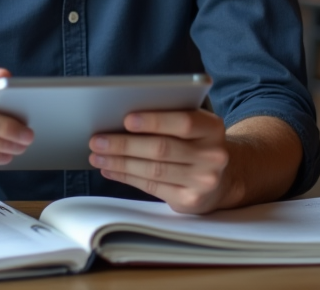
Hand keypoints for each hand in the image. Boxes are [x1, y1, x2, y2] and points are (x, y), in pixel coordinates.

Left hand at [88, 109, 230, 213]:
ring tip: (97, 156)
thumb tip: (123, 120)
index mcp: (213, 129)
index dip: (154, 121)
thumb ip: (170, 119)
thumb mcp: (195, 127)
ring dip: (120, 162)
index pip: (184, 122)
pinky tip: (110, 169)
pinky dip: (126, 177)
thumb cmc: (196, 145)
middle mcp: (213, 156)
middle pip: (162, 149)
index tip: (126, 119)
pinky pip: (152, 187)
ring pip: (153, 170)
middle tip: (97, 140)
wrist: (222, 179)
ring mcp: (203, 181)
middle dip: (124, 144)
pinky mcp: (190, 200)